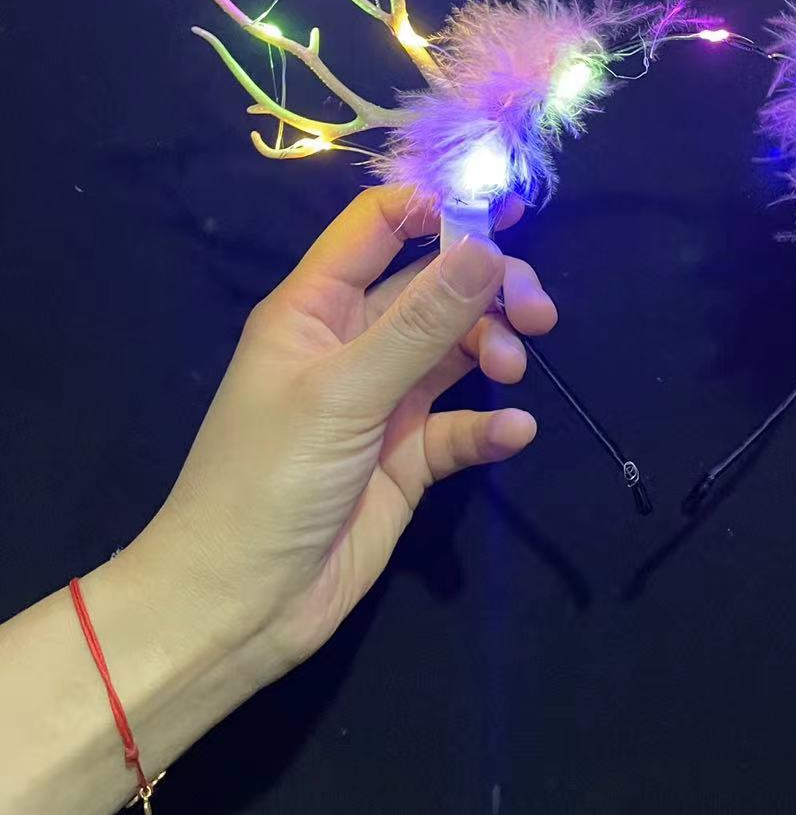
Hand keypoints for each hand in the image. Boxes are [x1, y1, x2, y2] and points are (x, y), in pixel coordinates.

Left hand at [134, 184, 555, 673]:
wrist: (238, 608)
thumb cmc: (269, 479)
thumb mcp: (345, 391)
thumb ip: (421, 320)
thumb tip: (489, 247)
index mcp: (316, 307)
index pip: (379, 226)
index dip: (438, 207)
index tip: (505, 212)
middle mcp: (354, 342)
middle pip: (436, 285)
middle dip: (490, 288)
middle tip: (538, 313)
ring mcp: (385, 399)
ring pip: (458, 347)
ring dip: (495, 347)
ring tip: (514, 371)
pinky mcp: (410, 455)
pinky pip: (463, 423)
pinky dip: (492, 423)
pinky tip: (512, 433)